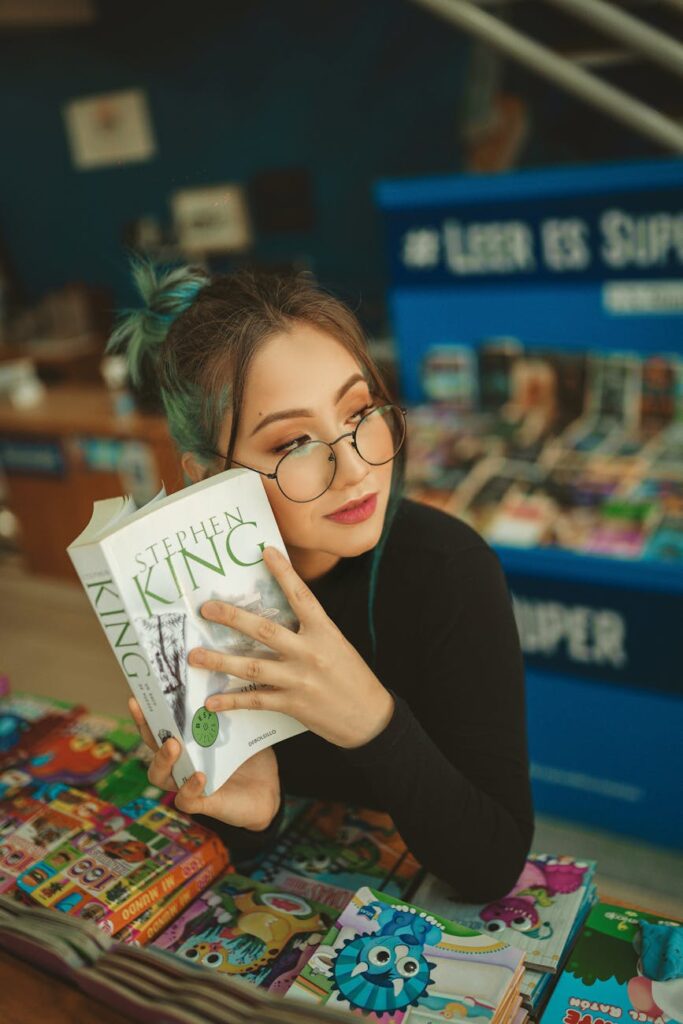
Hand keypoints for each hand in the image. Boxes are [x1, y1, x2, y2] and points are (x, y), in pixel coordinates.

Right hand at [128, 697, 280, 830]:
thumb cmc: (248, 753)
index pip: (158, 726)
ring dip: (163, 760)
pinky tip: (200, 776)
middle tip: (156, 718)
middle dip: (148, 732)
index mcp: (185, 740)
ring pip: (160, 776)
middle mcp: (180, 761)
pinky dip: (189, 788)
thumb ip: (227, 710)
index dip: (145, 714)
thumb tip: (223, 674)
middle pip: (152, 748)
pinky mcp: (202, 802)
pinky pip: (185, 800)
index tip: (137, 697)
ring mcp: (187, 783)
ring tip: (173, 746)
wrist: (267, 787)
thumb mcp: (238, 727)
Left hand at [188, 546, 394, 748]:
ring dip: (220, 661)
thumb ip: (308, 632)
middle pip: (264, 630)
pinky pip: (256, 700)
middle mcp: (310, 652)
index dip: (283, 572)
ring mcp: (300, 679)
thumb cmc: (352, 677)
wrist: (371, 718)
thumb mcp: (336, 645)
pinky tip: (212, 701)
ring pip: (253, 667)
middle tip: (206, 608)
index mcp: (325, 632)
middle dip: (231, 618)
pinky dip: (232, 701)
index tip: (265, 552)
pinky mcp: (294, 704)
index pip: (301, 596)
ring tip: (194, 656)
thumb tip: (273, 619)